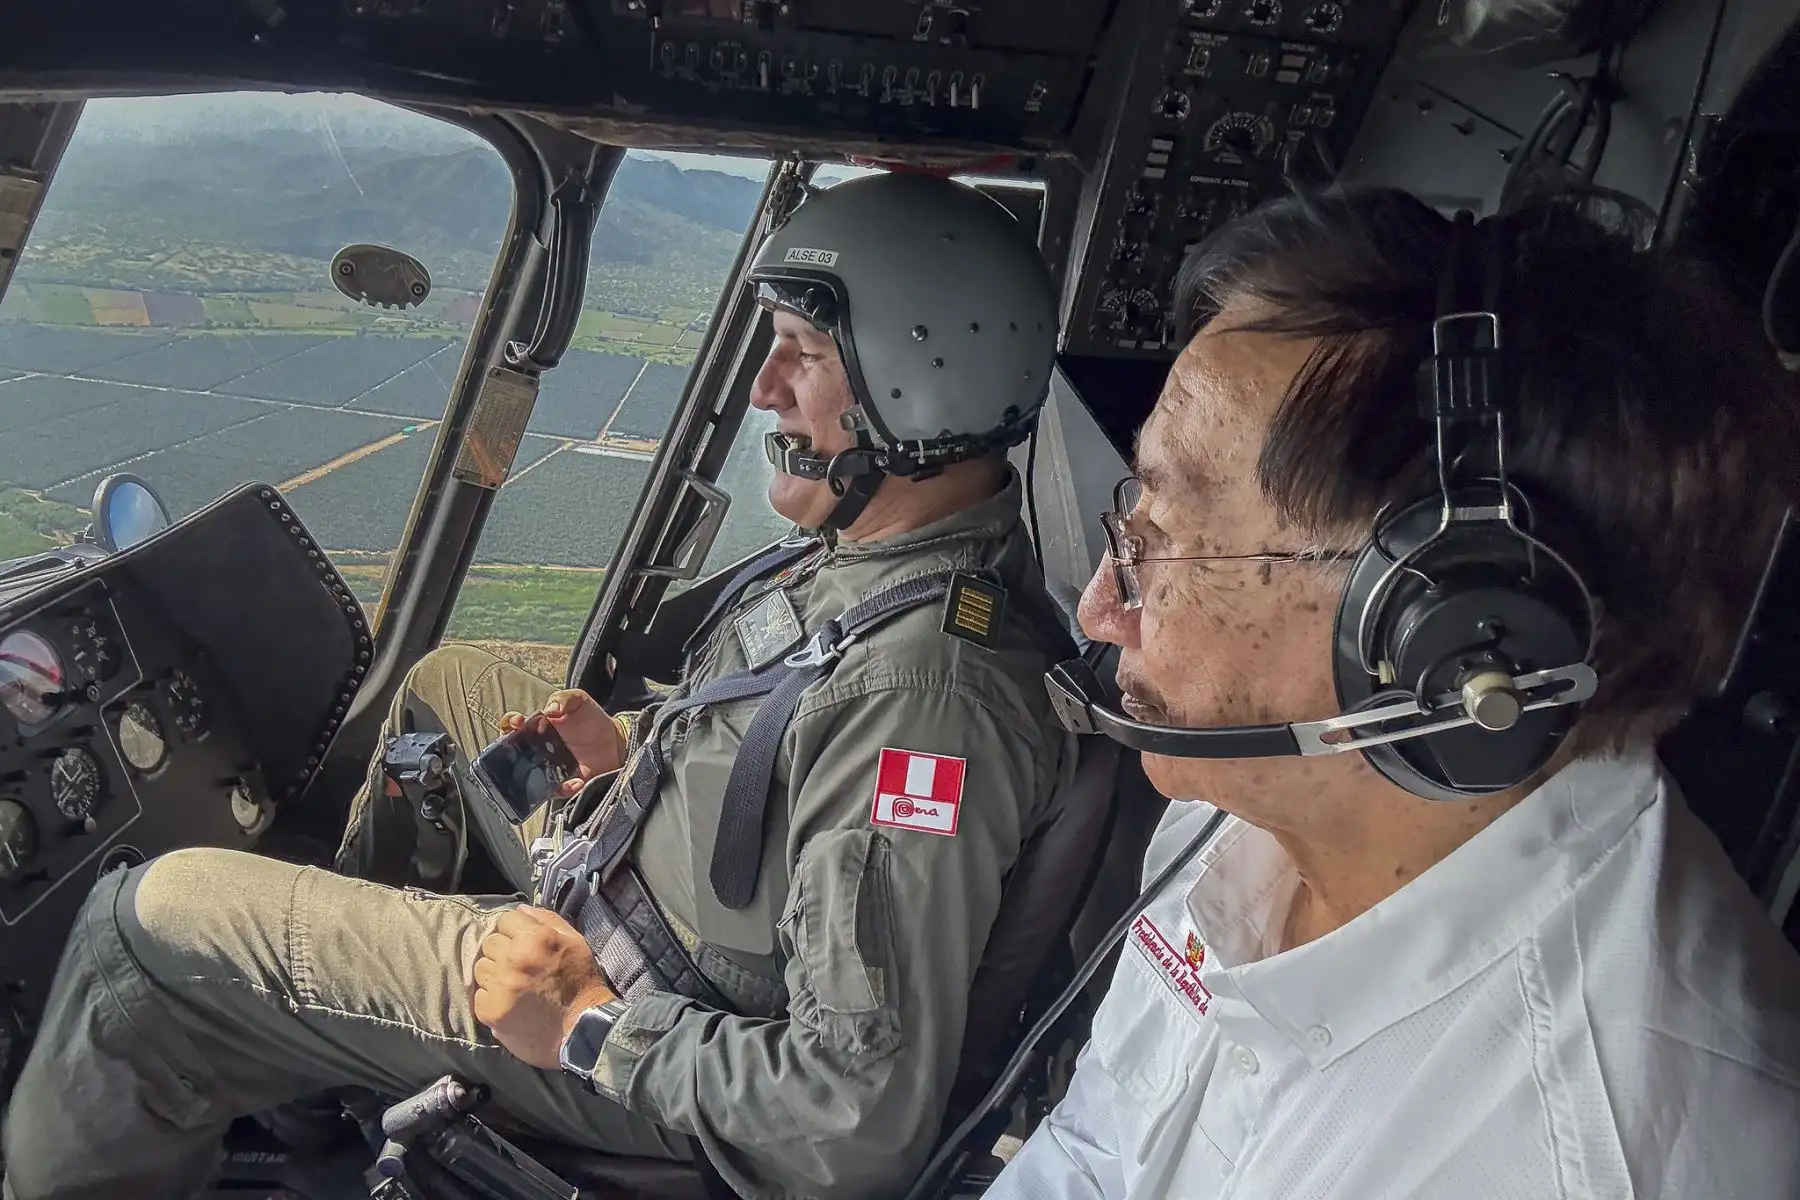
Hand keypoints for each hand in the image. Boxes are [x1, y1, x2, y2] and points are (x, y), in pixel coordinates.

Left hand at [472, 905, 615, 1069]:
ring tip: (514, 986)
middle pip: (490, 943)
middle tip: (521, 968)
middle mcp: (515, 959)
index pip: (505, 920)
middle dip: (503, 952)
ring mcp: (500, 986)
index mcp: (536, 938)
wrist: (583, 1032)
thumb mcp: (575, 943)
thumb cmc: (582, 984)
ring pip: (481, 968)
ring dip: (495, 974)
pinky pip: (480, 994)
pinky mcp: (490, 1011)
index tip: (524, 944)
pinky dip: (492, 999)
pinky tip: (510, 1004)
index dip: (515, 931)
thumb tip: (521, 909)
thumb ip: (548, 920)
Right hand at [500, 689, 625, 797]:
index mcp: (538, 728)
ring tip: (544, 769)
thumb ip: (563, 698)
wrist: (616, 741)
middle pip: (513, 753)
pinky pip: (556, 791)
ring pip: (529, 776)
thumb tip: (549, 709)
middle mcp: (538, 749)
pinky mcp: (564, 783)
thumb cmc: (593, 719)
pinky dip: (563, 789)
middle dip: (509, 752)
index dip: (510, 723)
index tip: (517, 722)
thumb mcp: (579, 701)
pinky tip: (576, 781)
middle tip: (520, 748)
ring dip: (531, 775)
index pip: (513, 726)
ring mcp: (549, 768)